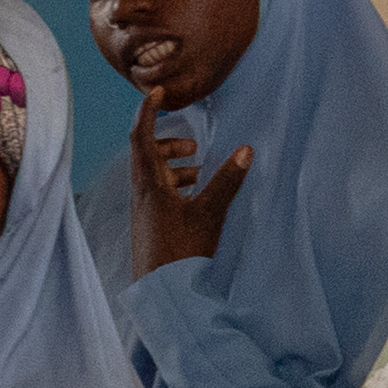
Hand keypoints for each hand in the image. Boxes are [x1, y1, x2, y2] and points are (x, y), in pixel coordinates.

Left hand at [130, 102, 252, 275]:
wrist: (162, 293)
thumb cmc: (182, 251)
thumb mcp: (210, 213)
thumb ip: (227, 180)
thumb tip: (246, 150)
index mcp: (149, 185)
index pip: (141, 137)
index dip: (146, 112)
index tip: (156, 94)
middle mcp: (141, 195)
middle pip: (146, 155)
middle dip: (168, 143)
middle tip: (193, 146)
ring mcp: (144, 212)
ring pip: (154, 176)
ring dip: (174, 166)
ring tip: (200, 169)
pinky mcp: (151, 226)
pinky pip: (159, 194)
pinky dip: (176, 186)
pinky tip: (196, 197)